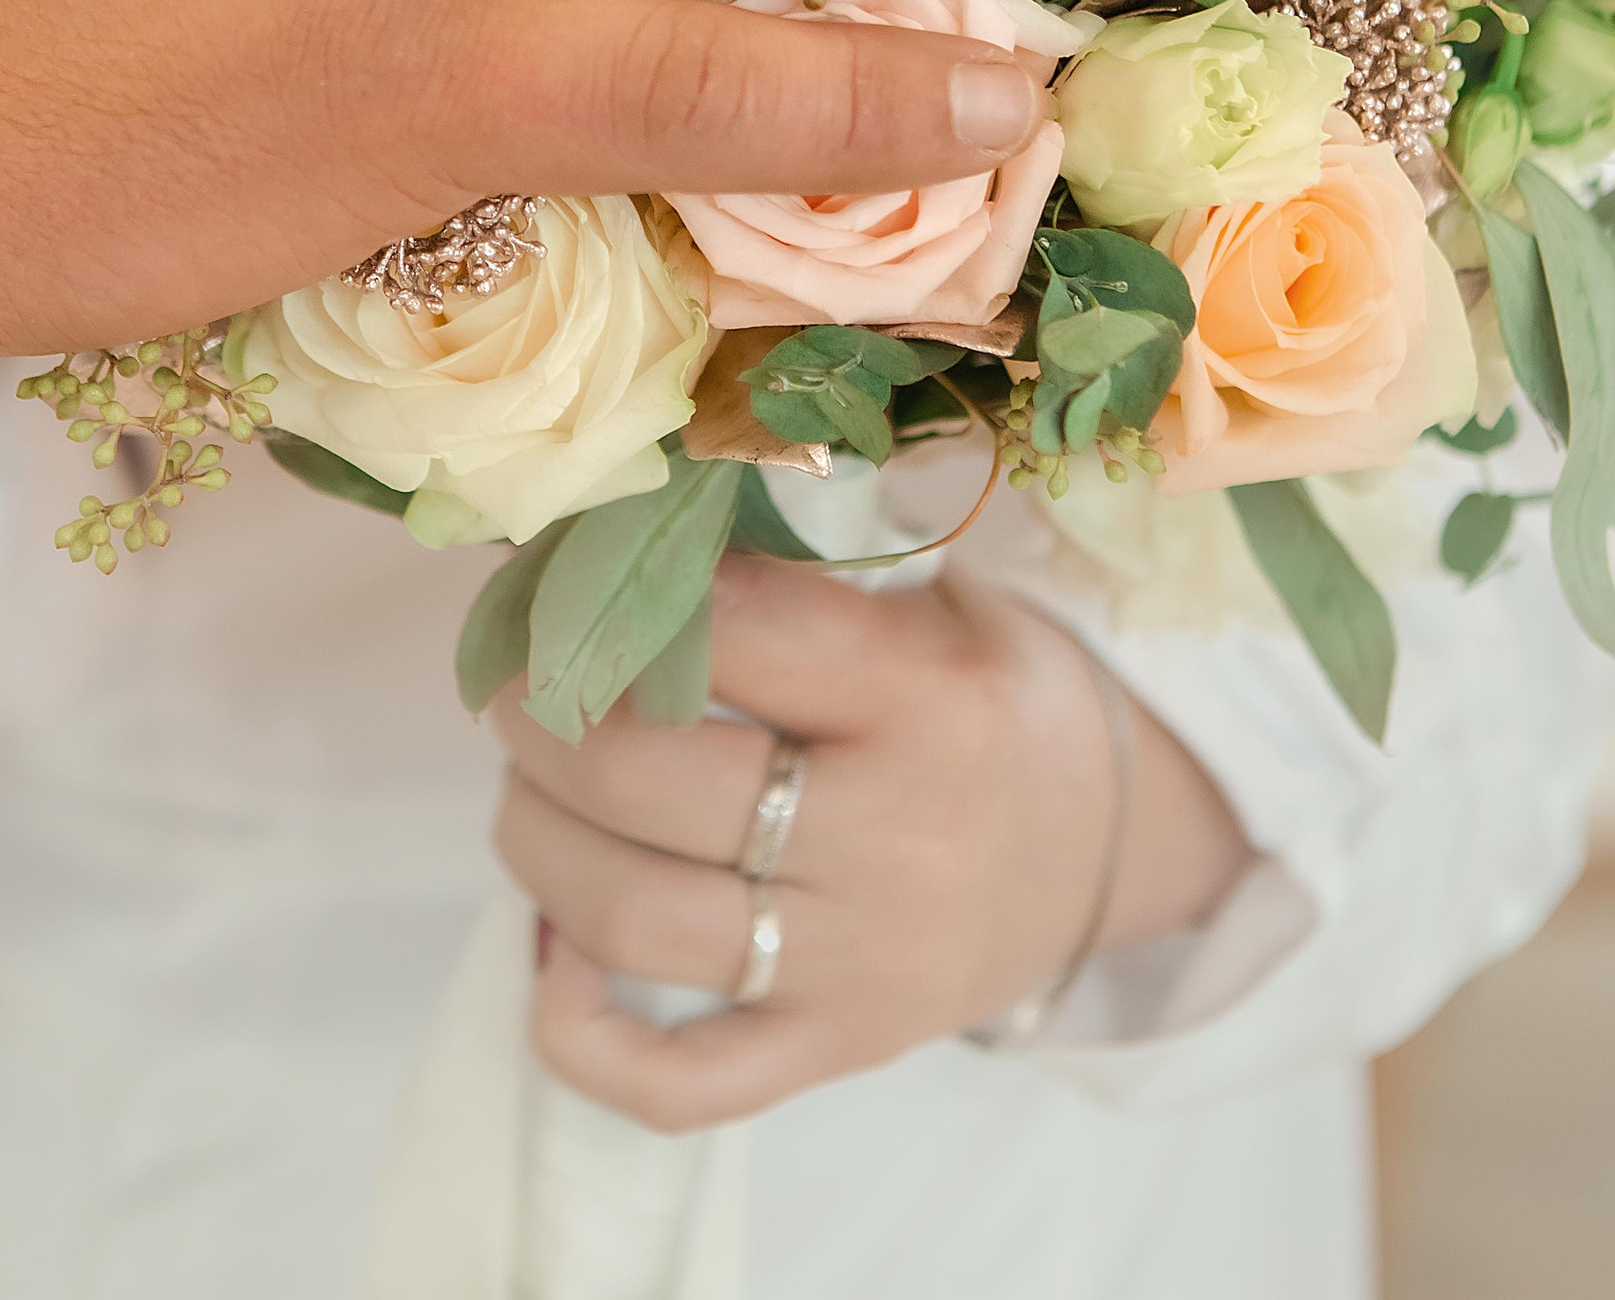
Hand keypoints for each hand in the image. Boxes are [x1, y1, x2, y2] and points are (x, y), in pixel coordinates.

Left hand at [490, 559, 1252, 1131]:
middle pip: (649, 780)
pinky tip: (552, 953)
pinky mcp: (831, 1050)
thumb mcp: (925, 594)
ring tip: (523, 783)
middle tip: (512, 681)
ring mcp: (858, 965)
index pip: (731, 629)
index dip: (618, 589)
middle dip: (540, 716)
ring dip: (535, 839)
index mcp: (928, 697)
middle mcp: (895, 840)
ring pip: (634, 920)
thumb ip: (786, 563)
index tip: (557, 569)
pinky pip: (677, 1083)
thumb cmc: (981, 692)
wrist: (1102, 844)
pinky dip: (582, 1031)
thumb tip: (597, 530)